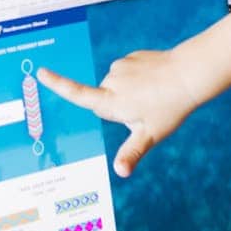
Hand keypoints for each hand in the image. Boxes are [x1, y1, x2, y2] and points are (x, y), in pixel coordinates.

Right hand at [38, 50, 197, 176]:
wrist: (189, 75)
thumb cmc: (169, 108)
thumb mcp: (149, 134)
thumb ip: (131, 152)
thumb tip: (119, 172)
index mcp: (111, 102)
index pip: (78, 94)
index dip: (58, 84)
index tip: (41, 72)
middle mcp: (112, 82)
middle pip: (103, 98)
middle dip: (116, 106)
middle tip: (142, 111)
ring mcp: (121, 67)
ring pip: (115, 85)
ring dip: (127, 91)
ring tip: (151, 96)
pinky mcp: (131, 58)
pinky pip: (127, 72)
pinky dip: (136, 78)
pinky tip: (153, 82)